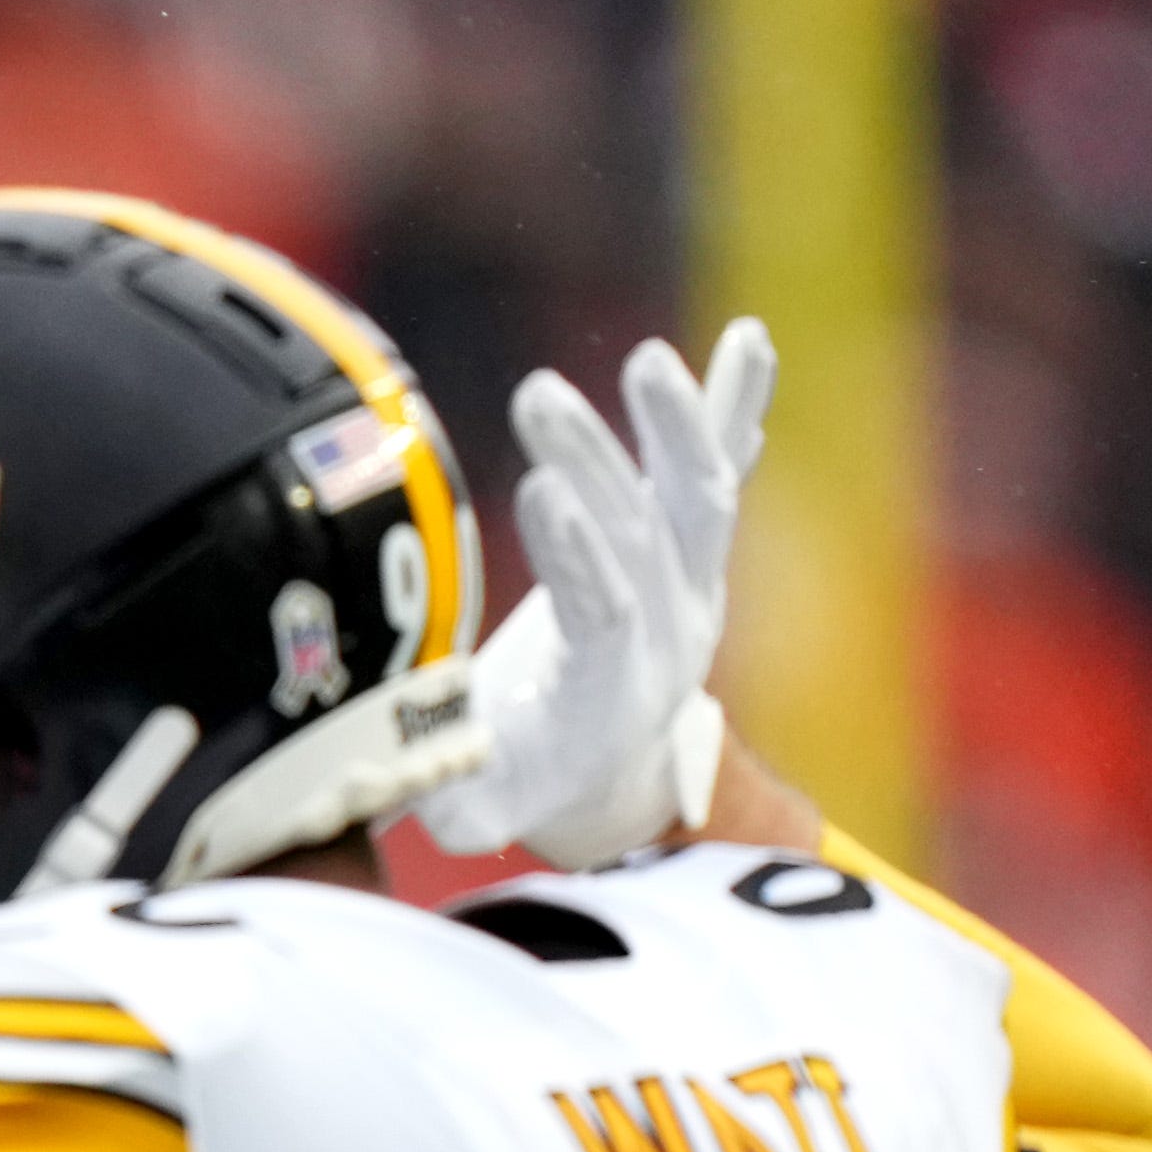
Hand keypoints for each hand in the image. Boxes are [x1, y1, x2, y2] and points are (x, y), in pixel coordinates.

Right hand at [412, 319, 770, 869]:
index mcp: (613, 694)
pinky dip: (738, 405)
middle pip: (649, 537)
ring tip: (646, 360)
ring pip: (698, 496)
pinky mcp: (694, 547)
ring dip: (677, 425)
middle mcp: (672, 630)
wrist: (619, 778)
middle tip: (538, 394)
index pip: (604, 613)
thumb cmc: (528, 787)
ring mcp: (692, 581)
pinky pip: (724, 465)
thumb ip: (447, 791)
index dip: (578, 555)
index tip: (541, 489)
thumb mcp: (482, 811)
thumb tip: (402, 761)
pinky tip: (749, 340)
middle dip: (599, 464)